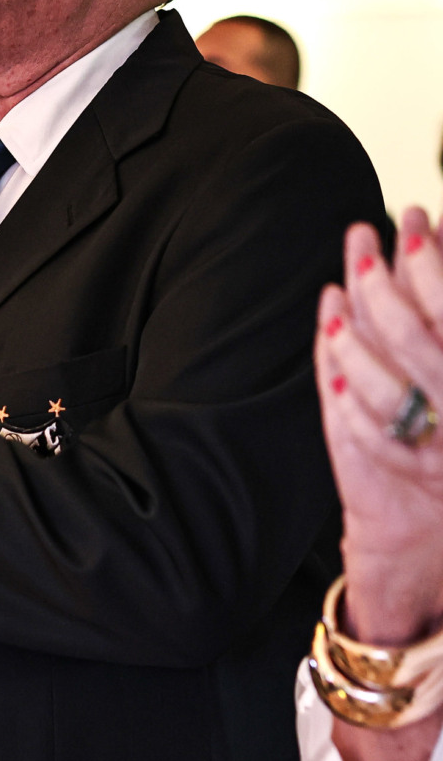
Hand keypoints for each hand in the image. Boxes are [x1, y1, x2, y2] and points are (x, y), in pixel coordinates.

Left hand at [315, 209, 442, 641]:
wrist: (439, 544)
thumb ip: (439, 321)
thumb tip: (433, 238)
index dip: (438, 262)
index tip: (416, 215)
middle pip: (420, 340)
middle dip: (389, 280)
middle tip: (364, 235)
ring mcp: (436, 456)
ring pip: (389, 383)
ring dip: (357, 326)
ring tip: (338, 288)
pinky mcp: (399, 481)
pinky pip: (365, 429)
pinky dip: (344, 380)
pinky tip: (329, 333)